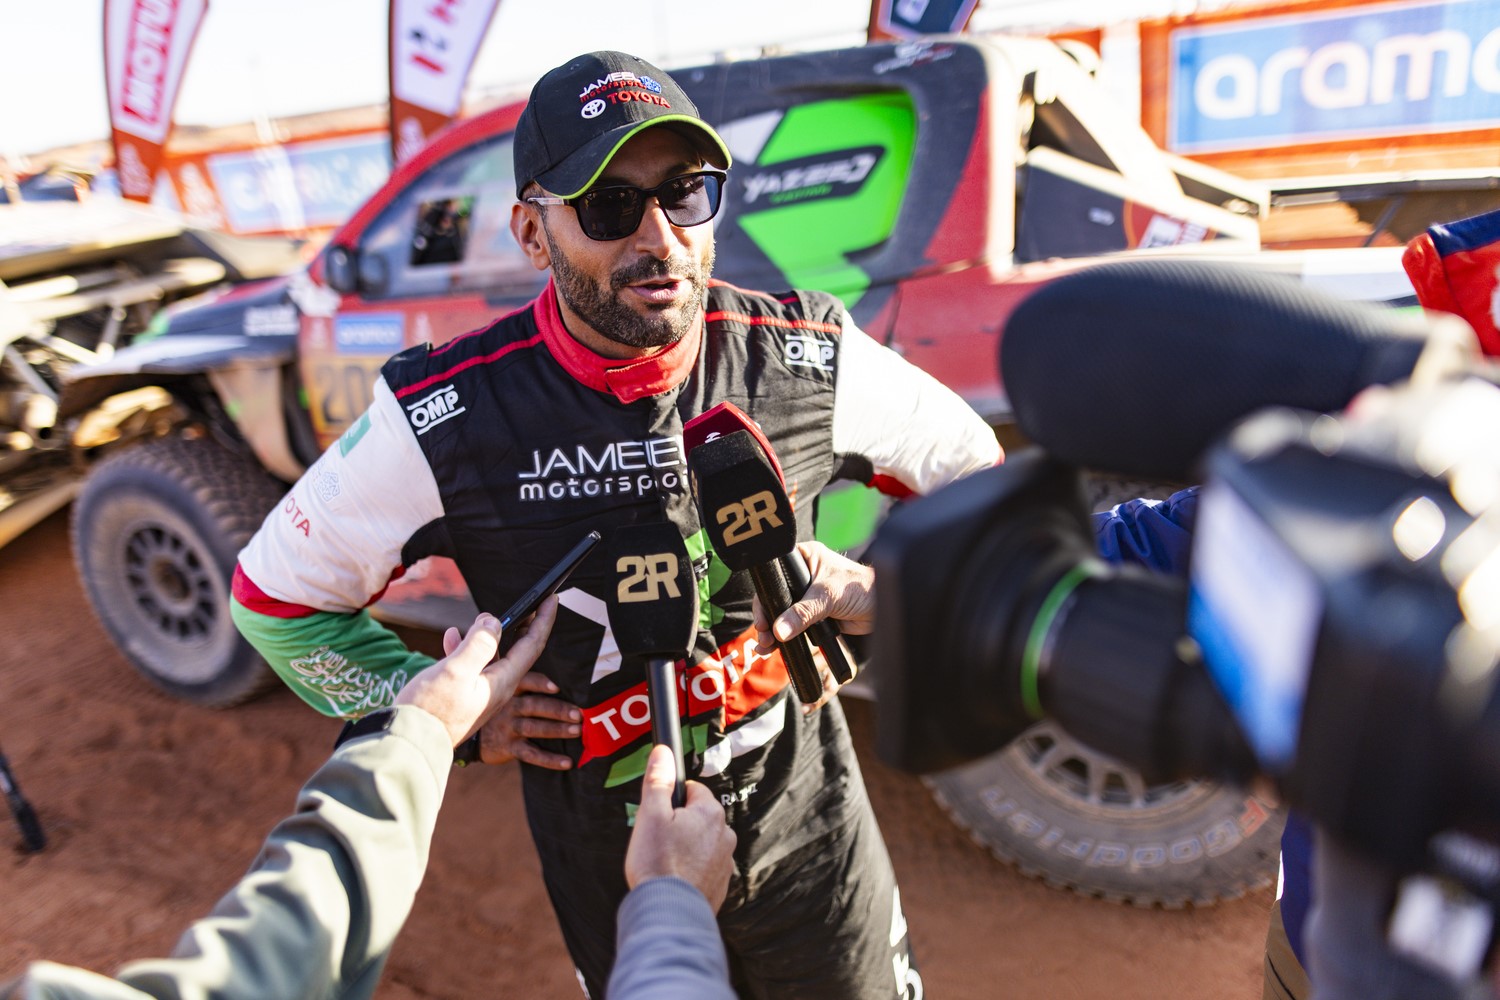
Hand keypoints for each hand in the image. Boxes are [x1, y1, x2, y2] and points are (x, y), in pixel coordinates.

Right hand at [393, 596, 557, 747]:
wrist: (410, 744)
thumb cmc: (431, 711)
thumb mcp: (455, 671)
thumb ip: (478, 645)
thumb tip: (493, 621)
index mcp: (502, 681)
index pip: (532, 644)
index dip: (543, 620)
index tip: (553, 599)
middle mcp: (497, 689)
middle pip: (521, 652)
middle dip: (530, 626)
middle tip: (536, 604)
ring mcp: (481, 695)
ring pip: (497, 658)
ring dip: (499, 635)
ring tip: (497, 618)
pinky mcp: (464, 699)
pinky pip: (473, 667)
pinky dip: (469, 648)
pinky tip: (450, 637)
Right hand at [476, 672, 580, 768]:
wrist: (472, 735)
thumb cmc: (500, 708)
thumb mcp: (504, 691)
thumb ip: (527, 684)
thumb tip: (562, 681)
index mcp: (509, 689)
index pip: (524, 682)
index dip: (540, 683)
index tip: (557, 687)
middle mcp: (507, 707)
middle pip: (534, 706)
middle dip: (557, 709)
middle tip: (578, 714)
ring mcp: (507, 728)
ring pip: (533, 728)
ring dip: (556, 729)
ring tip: (577, 731)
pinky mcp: (508, 748)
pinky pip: (530, 755)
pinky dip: (550, 759)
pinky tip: (568, 762)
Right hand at [625, 745, 736, 911]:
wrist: (668, 913)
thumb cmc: (658, 863)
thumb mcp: (651, 815)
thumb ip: (658, 781)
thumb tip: (663, 752)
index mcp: (711, 813)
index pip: (693, 791)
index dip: (671, 801)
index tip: (658, 816)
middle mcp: (726, 835)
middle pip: (698, 817)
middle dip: (678, 825)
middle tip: (657, 842)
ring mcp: (726, 862)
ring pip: (702, 843)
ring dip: (686, 849)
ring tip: (664, 864)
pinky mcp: (721, 885)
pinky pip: (705, 867)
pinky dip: (691, 871)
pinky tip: (674, 880)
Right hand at [753, 541, 875, 649]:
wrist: (882, 608)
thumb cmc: (861, 588)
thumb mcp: (827, 596)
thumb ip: (803, 612)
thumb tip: (780, 629)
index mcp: (805, 557)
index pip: (775, 574)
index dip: (766, 595)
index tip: (762, 616)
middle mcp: (804, 574)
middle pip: (776, 596)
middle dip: (767, 617)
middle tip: (763, 635)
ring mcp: (808, 594)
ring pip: (783, 612)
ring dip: (774, 629)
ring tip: (766, 646)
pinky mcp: (814, 612)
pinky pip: (794, 624)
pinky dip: (786, 636)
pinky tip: (777, 646)